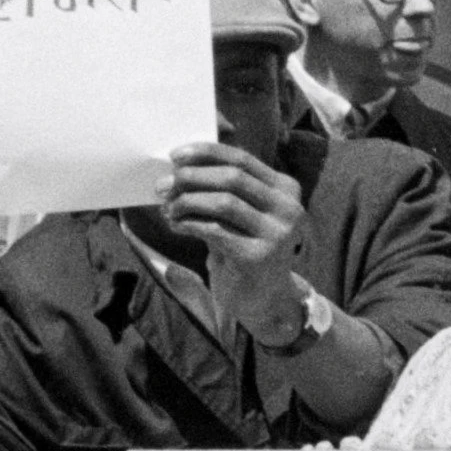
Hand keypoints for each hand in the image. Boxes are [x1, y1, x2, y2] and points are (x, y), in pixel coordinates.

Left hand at [161, 139, 309, 339]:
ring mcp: (278, 234)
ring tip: (168, 209)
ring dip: (187, 202)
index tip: (174, 156)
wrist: (259, 298)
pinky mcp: (260, 257)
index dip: (206, 153)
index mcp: (285, 189)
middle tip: (162, 185)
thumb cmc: (242, 246)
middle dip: (191, 177)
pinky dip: (189, 224)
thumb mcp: (239, 212)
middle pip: (232, 178)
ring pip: (223, 203)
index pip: (242, 159)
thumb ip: (222, 186)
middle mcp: (289, 209)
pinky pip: (215, 230)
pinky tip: (176, 225)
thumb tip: (180, 164)